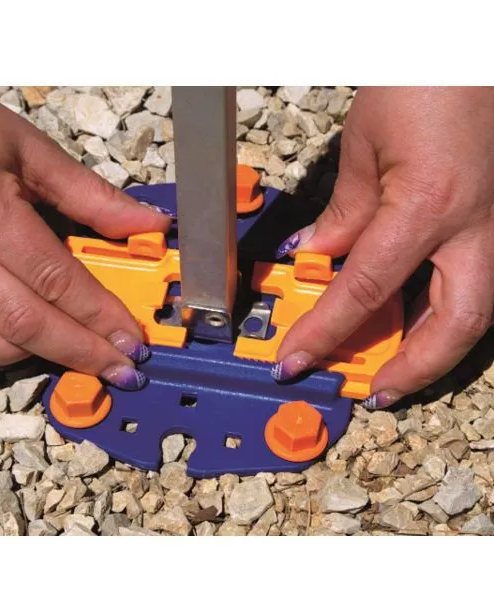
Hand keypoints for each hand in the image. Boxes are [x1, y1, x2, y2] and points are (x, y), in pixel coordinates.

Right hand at [0, 87, 169, 386]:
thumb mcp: (35, 152)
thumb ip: (94, 196)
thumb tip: (148, 225)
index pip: (57, 281)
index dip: (101, 316)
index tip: (131, 340)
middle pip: (22, 323)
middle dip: (80, 352)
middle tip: (118, 368)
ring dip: (22, 358)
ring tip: (59, 347)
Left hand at [272, 87, 493, 407]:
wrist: (471, 48)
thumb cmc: (421, 78)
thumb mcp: (366, 150)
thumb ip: (345, 214)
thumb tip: (319, 256)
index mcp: (430, 207)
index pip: (366, 291)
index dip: (326, 332)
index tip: (296, 360)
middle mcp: (478, 227)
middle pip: (454, 327)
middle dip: (414, 370)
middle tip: (376, 392)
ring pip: (476, 311)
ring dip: (435, 347)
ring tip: (398, 368)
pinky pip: (476, 279)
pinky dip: (444, 307)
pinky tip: (417, 315)